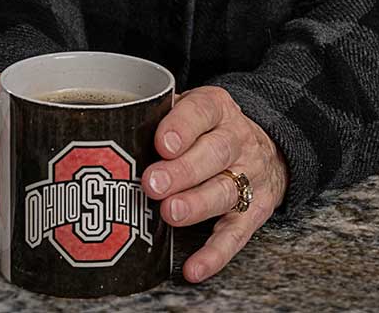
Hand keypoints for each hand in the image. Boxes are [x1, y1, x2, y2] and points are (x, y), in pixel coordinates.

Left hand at [143, 86, 289, 283]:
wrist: (268, 150)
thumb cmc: (209, 131)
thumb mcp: (190, 110)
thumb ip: (158, 118)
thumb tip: (110, 137)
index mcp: (218, 110)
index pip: (202, 111)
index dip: (182, 127)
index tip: (162, 143)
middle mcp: (237, 141)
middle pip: (214, 153)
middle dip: (182, 171)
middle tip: (153, 184)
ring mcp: (249, 178)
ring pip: (225, 191)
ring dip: (196, 204)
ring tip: (170, 214)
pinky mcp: (254, 213)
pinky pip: (236, 235)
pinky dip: (215, 254)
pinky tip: (194, 267)